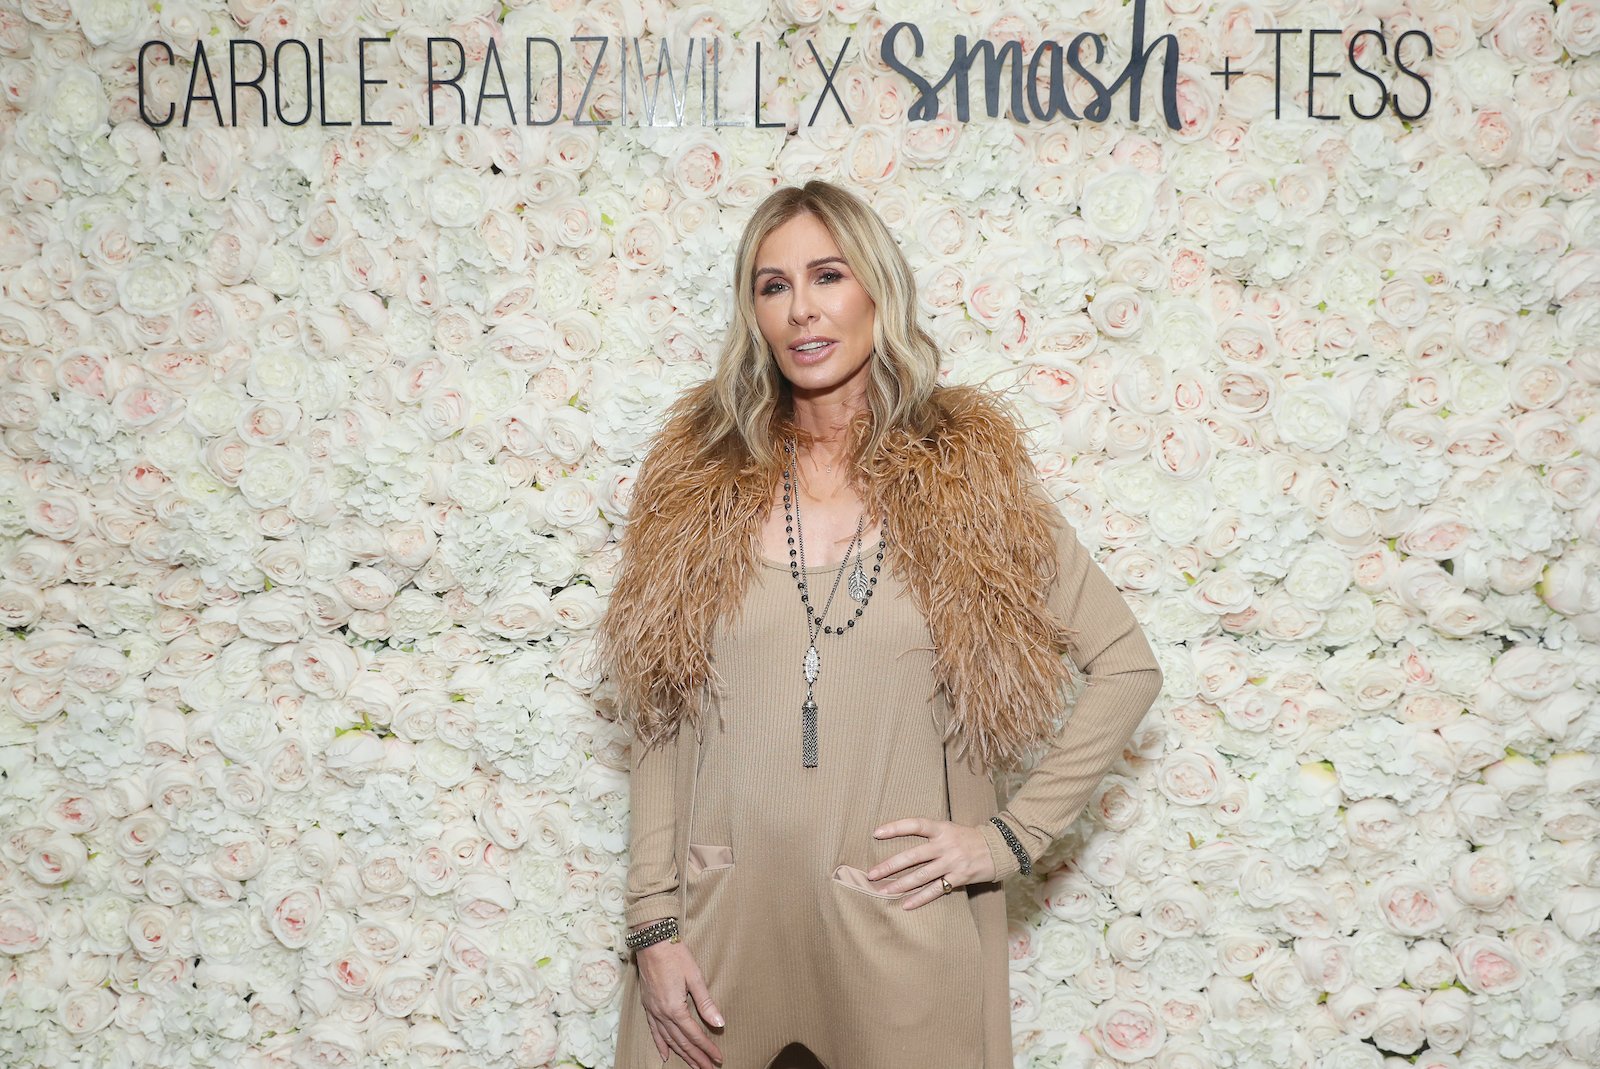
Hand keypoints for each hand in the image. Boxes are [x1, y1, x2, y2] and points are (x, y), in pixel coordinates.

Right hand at [630, 925, 723, 1068]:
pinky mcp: (647, 1006)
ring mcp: (653, 1011)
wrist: (652, 942)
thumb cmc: (675, 955)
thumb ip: (706, 1003)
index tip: (718, 1059)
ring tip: (693, 1066)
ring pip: (669, 1040)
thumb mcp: (695, 977)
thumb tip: (719, 1023)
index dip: (707, 1048)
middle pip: (682, 1042)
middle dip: (696, 1057)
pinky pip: (654, 1031)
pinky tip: (665, 1054)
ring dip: (682, 1054)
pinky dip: (660, 1044)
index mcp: (675, 1008)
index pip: (694, 1035)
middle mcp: (662, 1013)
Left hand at [867, 818, 997, 908]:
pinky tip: (906, 904)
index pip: (915, 824)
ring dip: (900, 885)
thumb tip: (903, 842)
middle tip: (872, 874)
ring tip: (883, 891)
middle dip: (890, 866)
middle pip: (913, 855)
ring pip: (921, 875)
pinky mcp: (959, 877)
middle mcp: (945, 845)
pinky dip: (920, 898)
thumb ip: (931, 834)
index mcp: (941, 829)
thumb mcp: (950, 828)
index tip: (876, 833)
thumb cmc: (968, 838)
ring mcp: (952, 862)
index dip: (896, 828)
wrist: (998, 848)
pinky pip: (936, 890)